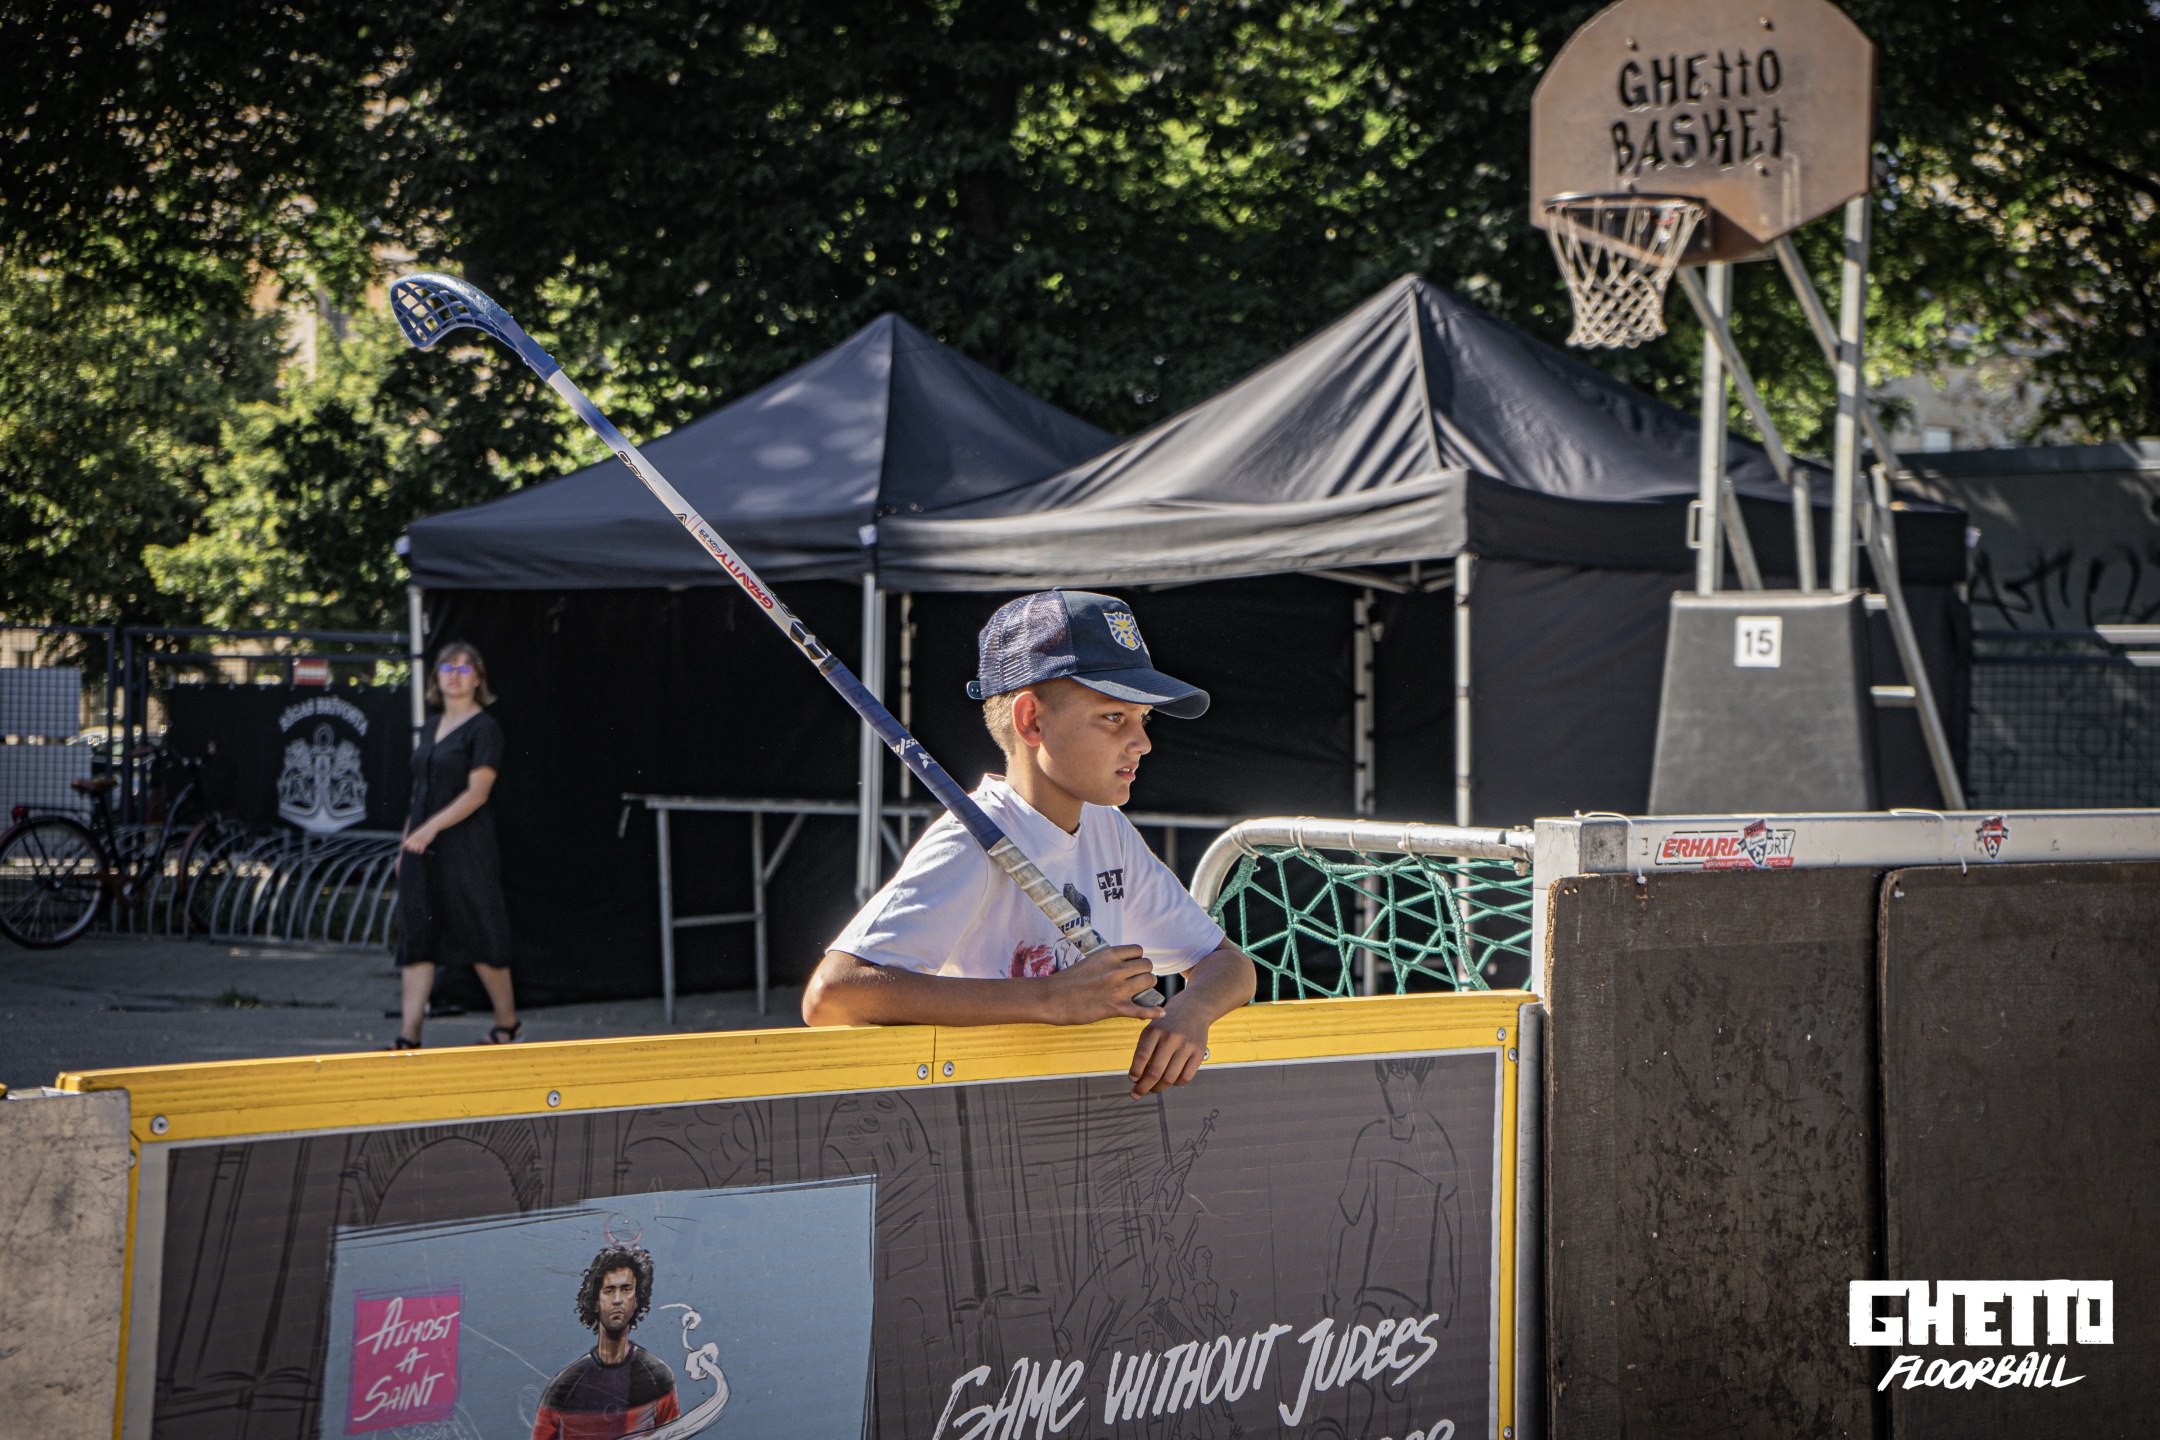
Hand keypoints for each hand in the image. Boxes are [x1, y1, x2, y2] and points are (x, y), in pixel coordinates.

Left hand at [401, 827, 433, 853]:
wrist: (431, 826)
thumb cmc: (424, 830)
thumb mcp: (417, 833)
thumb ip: (412, 837)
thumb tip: (408, 842)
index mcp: (412, 836)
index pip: (405, 844)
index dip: (406, 847)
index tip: (409, 847)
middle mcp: (415, 839)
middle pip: (410, 848)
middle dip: (411, 850)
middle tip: (415, 849)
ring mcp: (420, 841)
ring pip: (415, 850)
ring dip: (416, 851)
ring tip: (418, 850)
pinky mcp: (425, 842)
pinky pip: (421, 850)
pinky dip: (421, 851)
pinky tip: (422, 850)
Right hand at [1039, 945, 1165, 1025]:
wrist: (1051, 998)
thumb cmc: (1067, 980)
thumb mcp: (1090, 961)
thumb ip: (1109, 961)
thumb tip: (1124, 965)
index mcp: (1109, 955)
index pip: (1138, 950)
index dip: (1138, 959)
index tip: (1133, 967)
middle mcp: (1116, 969)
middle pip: (1147, 966)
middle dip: (1144, 972)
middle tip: (1137, 981)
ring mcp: (1117, 989)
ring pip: (1149, 982)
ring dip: (1147, 988)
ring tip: (1140, 993)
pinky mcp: (1115, 1008)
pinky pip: (1142, 1010)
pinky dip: (1153, 1012)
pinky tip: (1160, 1013)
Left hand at [1129, 1003, 1209, 1097]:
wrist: (1194, 1008)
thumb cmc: (1168, 1023)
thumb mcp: (1152, 1029)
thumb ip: (1144, 1050)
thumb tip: (1137, 1078)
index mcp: (1155, 1030)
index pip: (1142, 1056)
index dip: (1135, 1072)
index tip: (1132, 1080)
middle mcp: (1171, 1038)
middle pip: (1155, 1071)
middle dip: (1143, 1087)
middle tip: (1137, 1093)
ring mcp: (1186, 1046)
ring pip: (1170, 1078)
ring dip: (1158, 1088)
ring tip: (1152, 1089)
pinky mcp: (1199, 1053)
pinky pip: (1186, 1077)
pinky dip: (1176, 1084)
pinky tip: (1170, 1081)